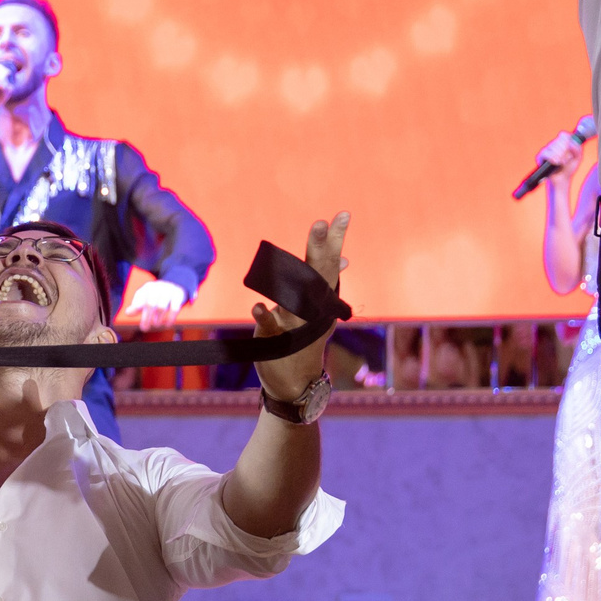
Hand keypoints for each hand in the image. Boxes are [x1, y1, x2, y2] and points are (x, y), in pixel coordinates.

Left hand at [118, 278, 186, 332]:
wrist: (174, 285)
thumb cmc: (156, 295)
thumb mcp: (145, 298)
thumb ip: (136, 306)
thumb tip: (128, 313)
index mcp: (148, 288)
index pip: (140, 298)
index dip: (136, 307)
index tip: (131, 315)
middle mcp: (158, 287)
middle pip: (150, 304)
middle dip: (146, 318)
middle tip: (144, 328)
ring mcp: (168, 291)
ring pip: (162, 307)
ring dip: (158, 319)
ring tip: (156, 325)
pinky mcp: (178, 295)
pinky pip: (175, 308)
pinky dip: (171, 318)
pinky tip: (168, 325)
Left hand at [256, 210, 348, 402]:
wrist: (296, 385)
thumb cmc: (303, 343)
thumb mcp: (317, 311)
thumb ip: (325, 282)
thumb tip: (343, 257)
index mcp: (319, 300)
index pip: (328, 264)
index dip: (334, 240)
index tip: (341, 215)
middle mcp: (311, 310)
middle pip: (318, 275)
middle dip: (322, 248)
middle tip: (323, 222)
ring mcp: (294, 325)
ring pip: (297, 297)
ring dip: (294, 278)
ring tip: (288, 258)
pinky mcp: (274, 340)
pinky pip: (269, 325)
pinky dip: (264, 315)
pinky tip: (257, 305)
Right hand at [536, 131, 583, 177]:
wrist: (562, 179)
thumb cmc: (569, 167)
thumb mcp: (577, 157)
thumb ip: (577, 148)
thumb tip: (570, 144)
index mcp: (562, 143)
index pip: (563, 135)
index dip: (567, 141)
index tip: (570, 148)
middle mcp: (553, 145)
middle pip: (559, 141)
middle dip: (565, 151)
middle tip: (567, 159)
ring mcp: (547, 150)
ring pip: (553, 146)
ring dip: (560, 155)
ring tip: (563, 162)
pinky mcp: (541, 156)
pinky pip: (546, 153)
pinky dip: (552, 157)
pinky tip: (556, 162)